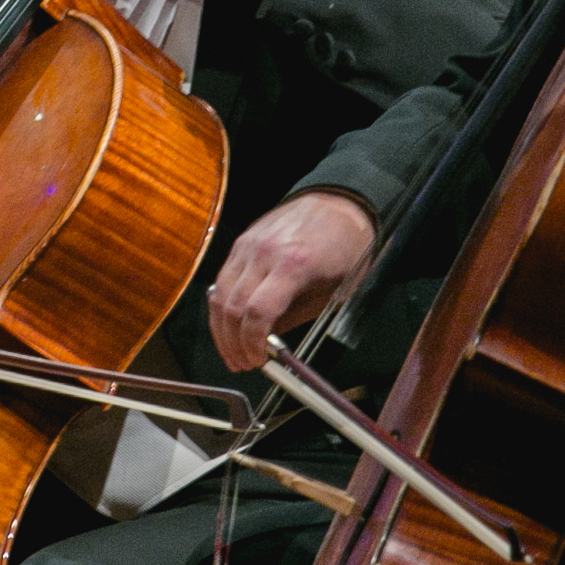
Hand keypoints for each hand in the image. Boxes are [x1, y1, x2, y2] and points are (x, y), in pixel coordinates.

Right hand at [206, 190, 375, 372]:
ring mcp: (248, 245)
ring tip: (231, 350)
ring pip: (219, 294)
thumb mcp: (333, 289)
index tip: (257, 360)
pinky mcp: (241, 241)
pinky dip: (221, 305)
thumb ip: (297, 315)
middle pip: (232, 307)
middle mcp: (264, 253)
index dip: (252, 343)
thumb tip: (269, 340)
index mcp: (293, 264)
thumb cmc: (345, 245)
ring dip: (221, 328)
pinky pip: (222, 279)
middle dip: (233, 343)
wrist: (338, 201)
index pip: (257, 312)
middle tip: (241, 362)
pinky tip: (229, 323)